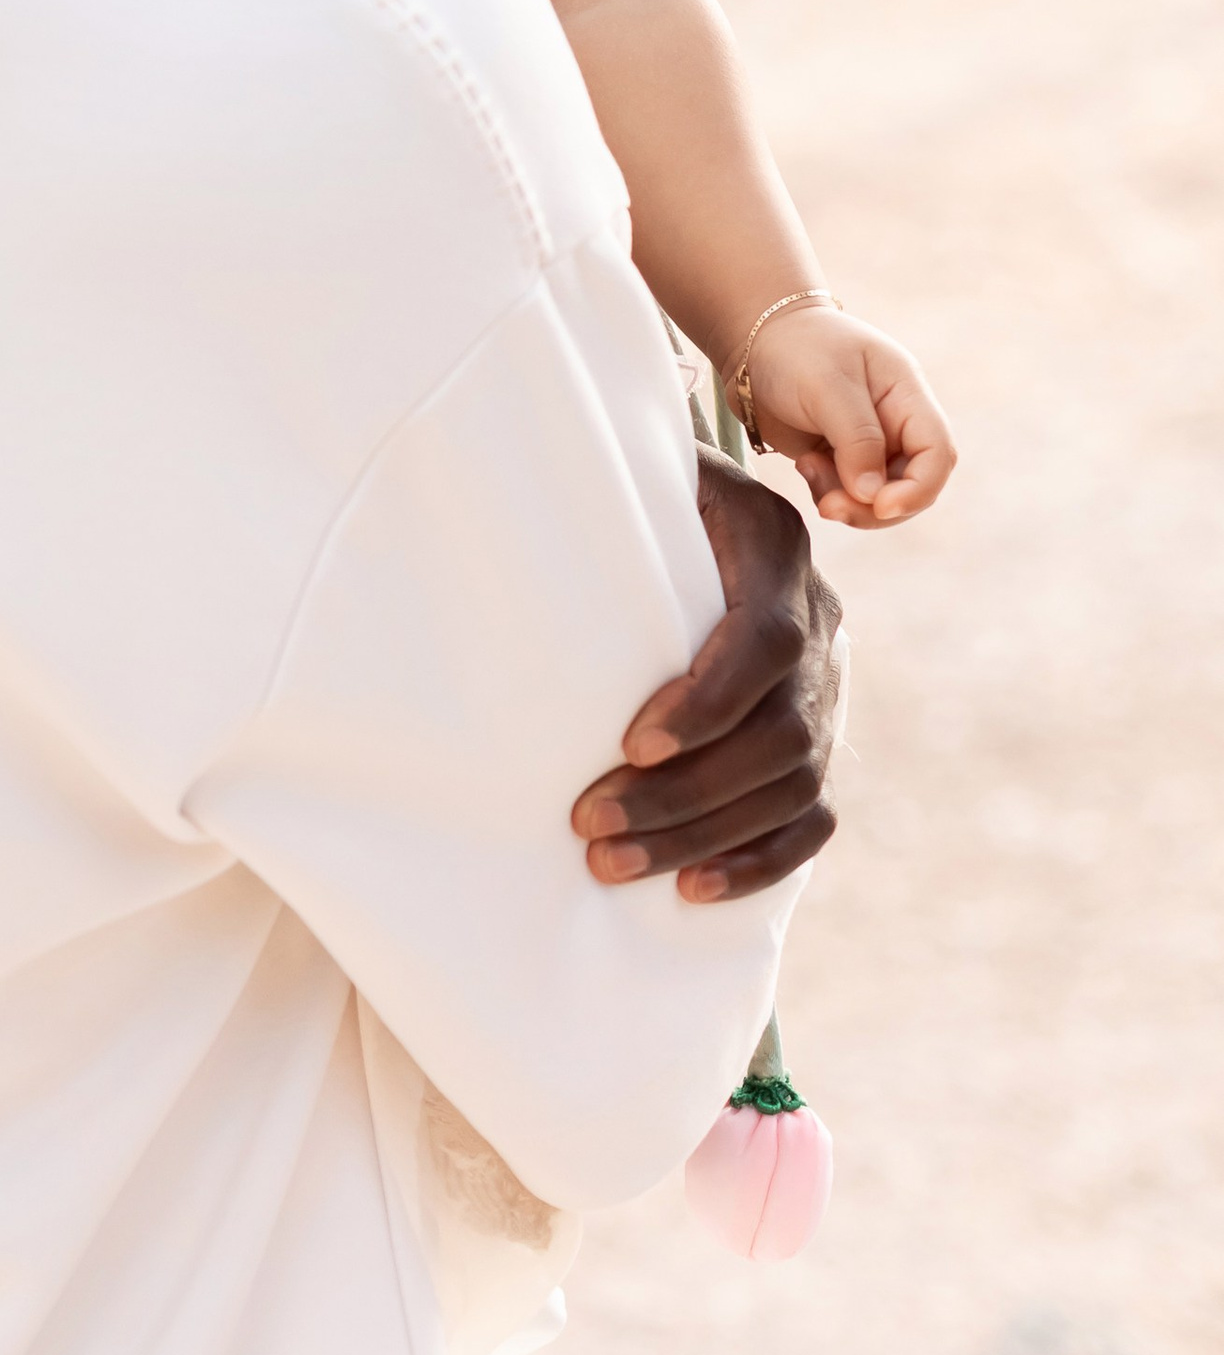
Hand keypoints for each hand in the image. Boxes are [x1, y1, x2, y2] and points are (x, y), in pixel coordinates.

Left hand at [570, 447, 841, 901]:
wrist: (696, 499)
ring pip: (793, 783)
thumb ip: (603, 484)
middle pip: (777, 730)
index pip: (765, 641)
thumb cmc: (633, 483)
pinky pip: (813, 816)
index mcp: (775, 544)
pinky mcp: (822, 739)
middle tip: (589, 824)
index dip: (708, 701)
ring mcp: (829, 683)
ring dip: (703, 834)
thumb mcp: (631, 466)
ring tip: (611, 863)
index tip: (632, 744)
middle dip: (684, 791)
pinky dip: (760, 860)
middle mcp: (817, 617)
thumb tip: (526, 488)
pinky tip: (694, 888)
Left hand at [745, 302, 955, 525]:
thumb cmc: (795, 349)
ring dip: (847, 502)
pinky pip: (848, 495)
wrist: (754, 340)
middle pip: (911, 485)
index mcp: (906, 396)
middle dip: (874, 508)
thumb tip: (873, 496)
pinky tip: (804, 466)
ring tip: (808, 469)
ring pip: (878, 497)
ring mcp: (869, 443)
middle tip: (831, 506)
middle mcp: (896, 423)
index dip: (919, 489)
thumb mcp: (828, 386)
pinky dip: (829, 494)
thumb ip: (856, 440)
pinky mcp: (841, 458)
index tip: (880, 506)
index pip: (937, 454)